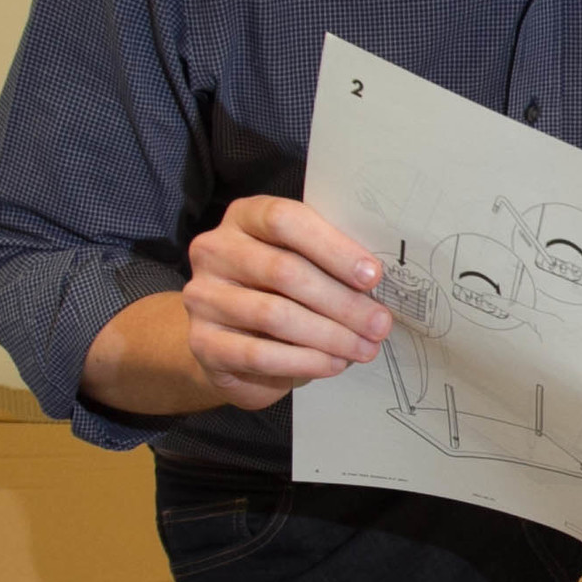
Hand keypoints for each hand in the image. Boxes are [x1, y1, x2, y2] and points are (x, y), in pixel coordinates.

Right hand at [176, 195, 393, 409]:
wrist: (229, 345)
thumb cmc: (279, 294)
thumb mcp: (303, 265)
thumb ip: (329, 262)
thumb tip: (376, 282)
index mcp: (244, 218)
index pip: (285, 220)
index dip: (333, 248)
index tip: (372, 276)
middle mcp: (215, 251)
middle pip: (283, 270)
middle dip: (342, 301)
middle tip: (379, 324)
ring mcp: (203, 296)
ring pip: (274, 314)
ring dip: (329, 335)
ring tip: (364, 348)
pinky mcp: (202, 342)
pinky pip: (259, 354)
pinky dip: (304, 361)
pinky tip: (333, 364)